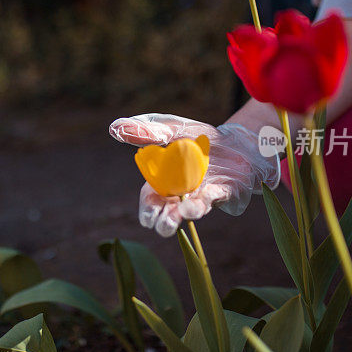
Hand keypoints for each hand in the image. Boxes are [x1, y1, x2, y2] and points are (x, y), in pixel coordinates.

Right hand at [110, 113, 280, 235]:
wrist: (237, 140)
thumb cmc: (200, 140)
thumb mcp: (172, 130)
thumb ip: (146, 132)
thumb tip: (114, 128)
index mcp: (167, 182)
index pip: (151, 200)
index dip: (148, 210)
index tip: (147, 217)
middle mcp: (183, 193)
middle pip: (167, 213)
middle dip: (162, 222)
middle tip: (159, 224)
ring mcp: (203, 194)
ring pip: (189, 212)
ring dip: (181, 217)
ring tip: (175, 219)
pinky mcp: (224, 191)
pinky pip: (212, 199)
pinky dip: (203, 202)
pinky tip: (195, 204)